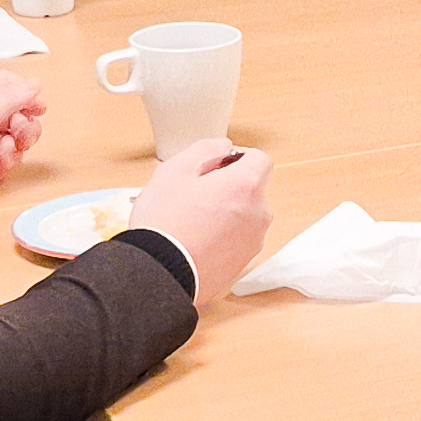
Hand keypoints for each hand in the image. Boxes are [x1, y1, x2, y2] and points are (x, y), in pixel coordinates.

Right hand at [128, 139, 274, 294]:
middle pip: (252, 189)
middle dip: (229, 186)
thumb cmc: (165, 222)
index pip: (260, 159)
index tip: (215, 164)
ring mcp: (253, 241)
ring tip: (192, 221)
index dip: (237, 157)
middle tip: (194, 193)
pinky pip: (237, 240)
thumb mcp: (175, 170)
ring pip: (245, 215)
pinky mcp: (243, 264)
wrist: (160, 274)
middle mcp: (259, 213)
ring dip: (226, 212)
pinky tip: (196, 241)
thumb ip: (205, 149)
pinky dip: (223, 236)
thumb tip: (224, 146)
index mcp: (246, 186)